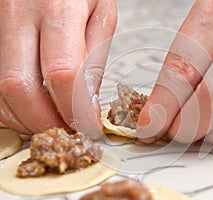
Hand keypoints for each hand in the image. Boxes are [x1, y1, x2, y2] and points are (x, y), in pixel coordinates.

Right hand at [0, 0, 116, 136]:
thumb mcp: (101, 15)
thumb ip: (94, 61)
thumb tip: (86, 105)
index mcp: (58, 7)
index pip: (63, 74)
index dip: (76, 111)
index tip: (89, 127)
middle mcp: (19, 14)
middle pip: (19, 87)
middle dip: (45, 121)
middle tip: (67, 130)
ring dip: (26, 118)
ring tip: (51, 122)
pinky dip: (12, 105)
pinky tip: (33, 107)